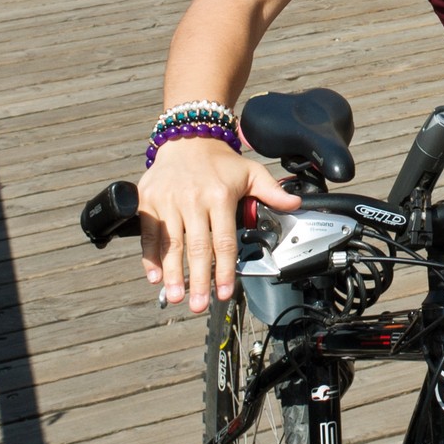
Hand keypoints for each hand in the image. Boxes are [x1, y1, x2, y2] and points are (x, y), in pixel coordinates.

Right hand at [138, 136, 299, 313]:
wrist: (188, 138)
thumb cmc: (221, 161)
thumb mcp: (251, 172)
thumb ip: (272, 192)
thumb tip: (295, 205)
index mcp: (219, 196)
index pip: (224, 240)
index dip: (225, 269)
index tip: (225, 292)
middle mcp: (193, 200)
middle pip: (197, 248)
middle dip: (198, 280)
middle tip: (199, 305)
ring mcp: (167, 201)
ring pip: (170, 245)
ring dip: (172, 274)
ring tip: (175, 297)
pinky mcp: (147, 201)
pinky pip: (148, 235)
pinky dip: (149, 257)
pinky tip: (154, 276)